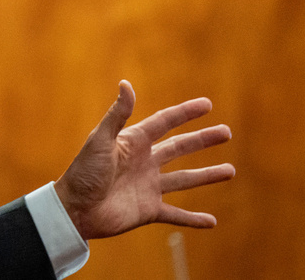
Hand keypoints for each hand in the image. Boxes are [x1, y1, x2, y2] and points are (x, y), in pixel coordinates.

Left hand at [54, 80, 234, 239]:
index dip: (185, 113)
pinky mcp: (148, 210)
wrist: (74, 208)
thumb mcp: (100, 140)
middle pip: (179, 148)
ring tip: (230, 170)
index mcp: (133, 143)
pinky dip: (193, 219)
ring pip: (183, 180)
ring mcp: (148, 186)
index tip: (207, 105)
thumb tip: (126, 83)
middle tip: (226, 132)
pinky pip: (176, 214)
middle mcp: (144, 162)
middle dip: (202, 140)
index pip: (164, 122)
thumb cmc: (84, 172)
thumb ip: (117, 115)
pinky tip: (212, 221)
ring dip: (206, 176)